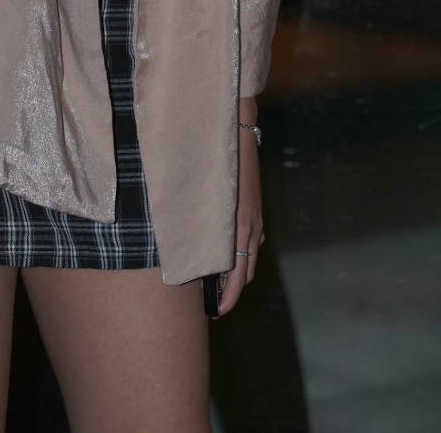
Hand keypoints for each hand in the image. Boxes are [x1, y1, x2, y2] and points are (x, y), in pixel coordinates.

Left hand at [217, 104, 264, 315]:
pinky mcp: (254, 209)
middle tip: (212, 308)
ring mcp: (255, 218)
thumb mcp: (201, 193)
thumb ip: (196, 223)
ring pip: (248, 258)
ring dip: (235, 276)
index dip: (225, 297)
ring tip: (216, 289)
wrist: (234, 127)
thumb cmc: (212, 157)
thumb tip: (185, 250)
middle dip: (229, 293)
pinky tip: (226, 260)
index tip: (213, 313)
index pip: (236, 276)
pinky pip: (250, 242)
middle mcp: (251, 226)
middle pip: (244, 272)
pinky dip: (240, 257)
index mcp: (238, 226)